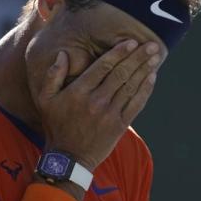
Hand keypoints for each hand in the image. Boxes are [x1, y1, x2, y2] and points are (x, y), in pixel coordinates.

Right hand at [37, 40, 160, 169]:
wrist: (69, 158)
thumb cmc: (56, 125)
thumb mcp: (45, 100)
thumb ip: (52, 75)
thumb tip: (63, 54)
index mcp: (78, 92)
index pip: (103, 67)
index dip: (119, 52)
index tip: (131, 41)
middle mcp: (96, 101)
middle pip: (121, 73)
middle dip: (137, 57)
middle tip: (151, 44)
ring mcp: (109, 114)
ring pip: (130, 87)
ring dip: (144, 70)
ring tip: (155, 56)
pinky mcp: (119, 126)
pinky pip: (136, 104)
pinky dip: (145, 90)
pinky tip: (152, 77)